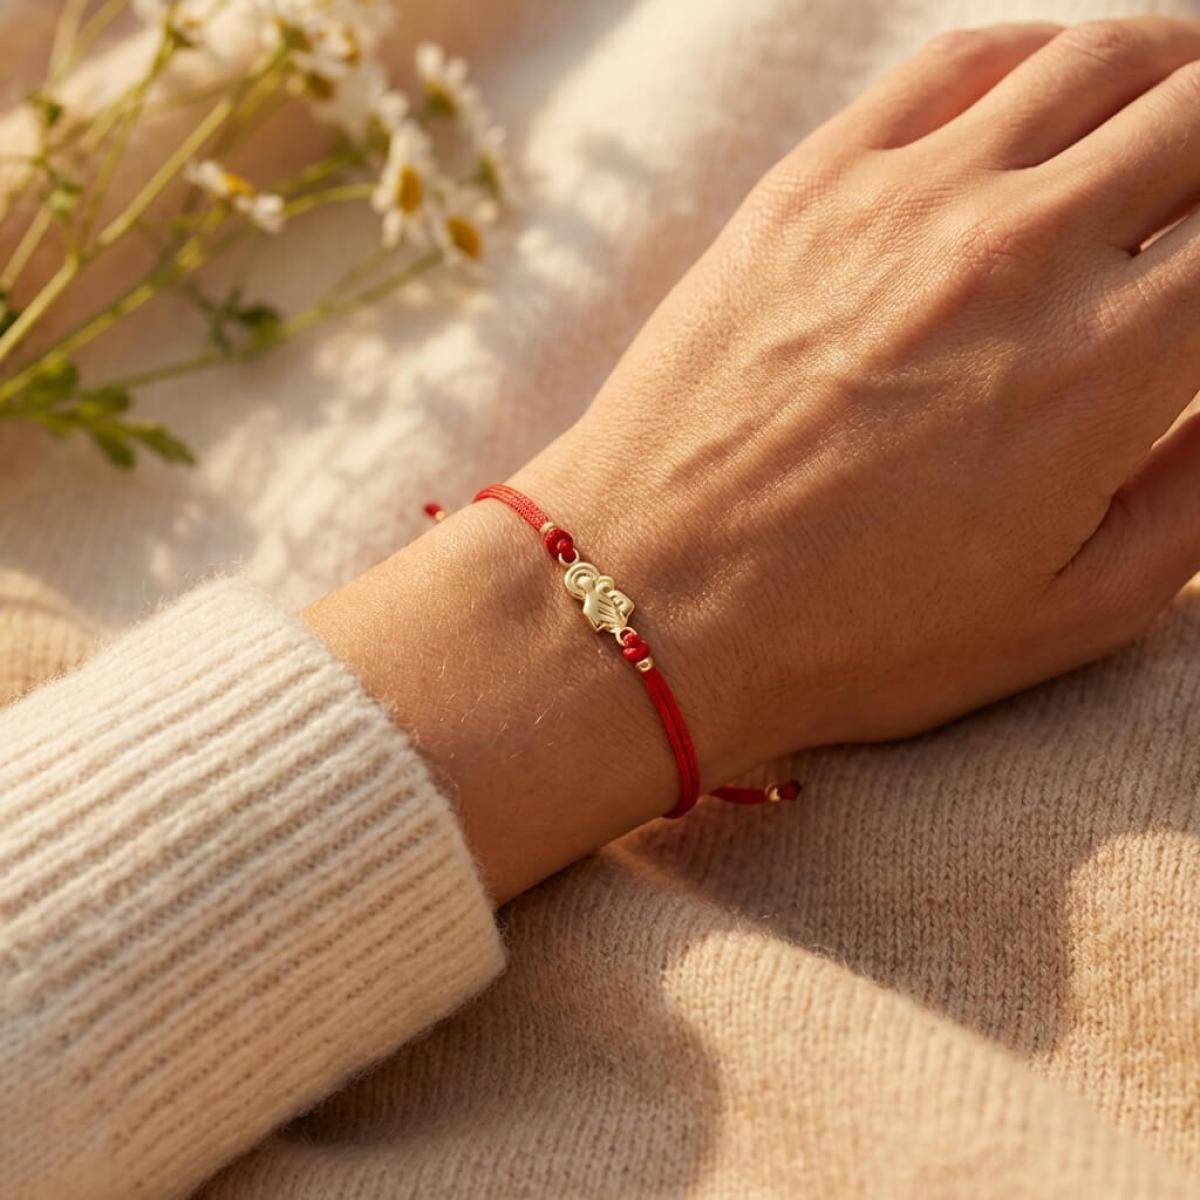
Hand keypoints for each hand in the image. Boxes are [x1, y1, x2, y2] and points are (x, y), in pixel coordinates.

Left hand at [310, 17, 1199, 901]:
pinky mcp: (811, 187)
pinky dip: (1036, 57)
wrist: (652, 597)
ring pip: (1095, 63)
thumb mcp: (1064, 614)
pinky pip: (956, 66)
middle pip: (1198, 117)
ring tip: (1182, 100)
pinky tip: (1053, 88)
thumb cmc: (849, 635)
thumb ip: (1198, 495)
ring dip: (1170, 67)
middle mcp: (1020, 255)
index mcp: (1102, 372)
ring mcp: (906, 202)